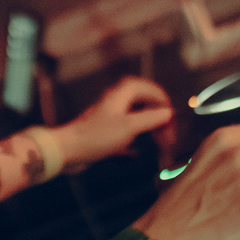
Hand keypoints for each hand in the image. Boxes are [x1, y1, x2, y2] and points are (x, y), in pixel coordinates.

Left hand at [55, 76, 173, 166]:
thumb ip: (151, 118)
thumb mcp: (129, 126)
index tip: (171, 111)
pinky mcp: (103, 133)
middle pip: (142, 104)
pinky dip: (134, 141)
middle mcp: (114, 104)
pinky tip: (137, 152)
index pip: (145, 87)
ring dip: (148, 129)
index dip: (160, 97)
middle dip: (157, 118)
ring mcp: (108, 118)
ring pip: (135, 119)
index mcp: (120, 96)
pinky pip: (124, 134)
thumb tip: (168, 112)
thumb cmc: (96, 136)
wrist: (68, 149)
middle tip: (167, 134)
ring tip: (159, 144)